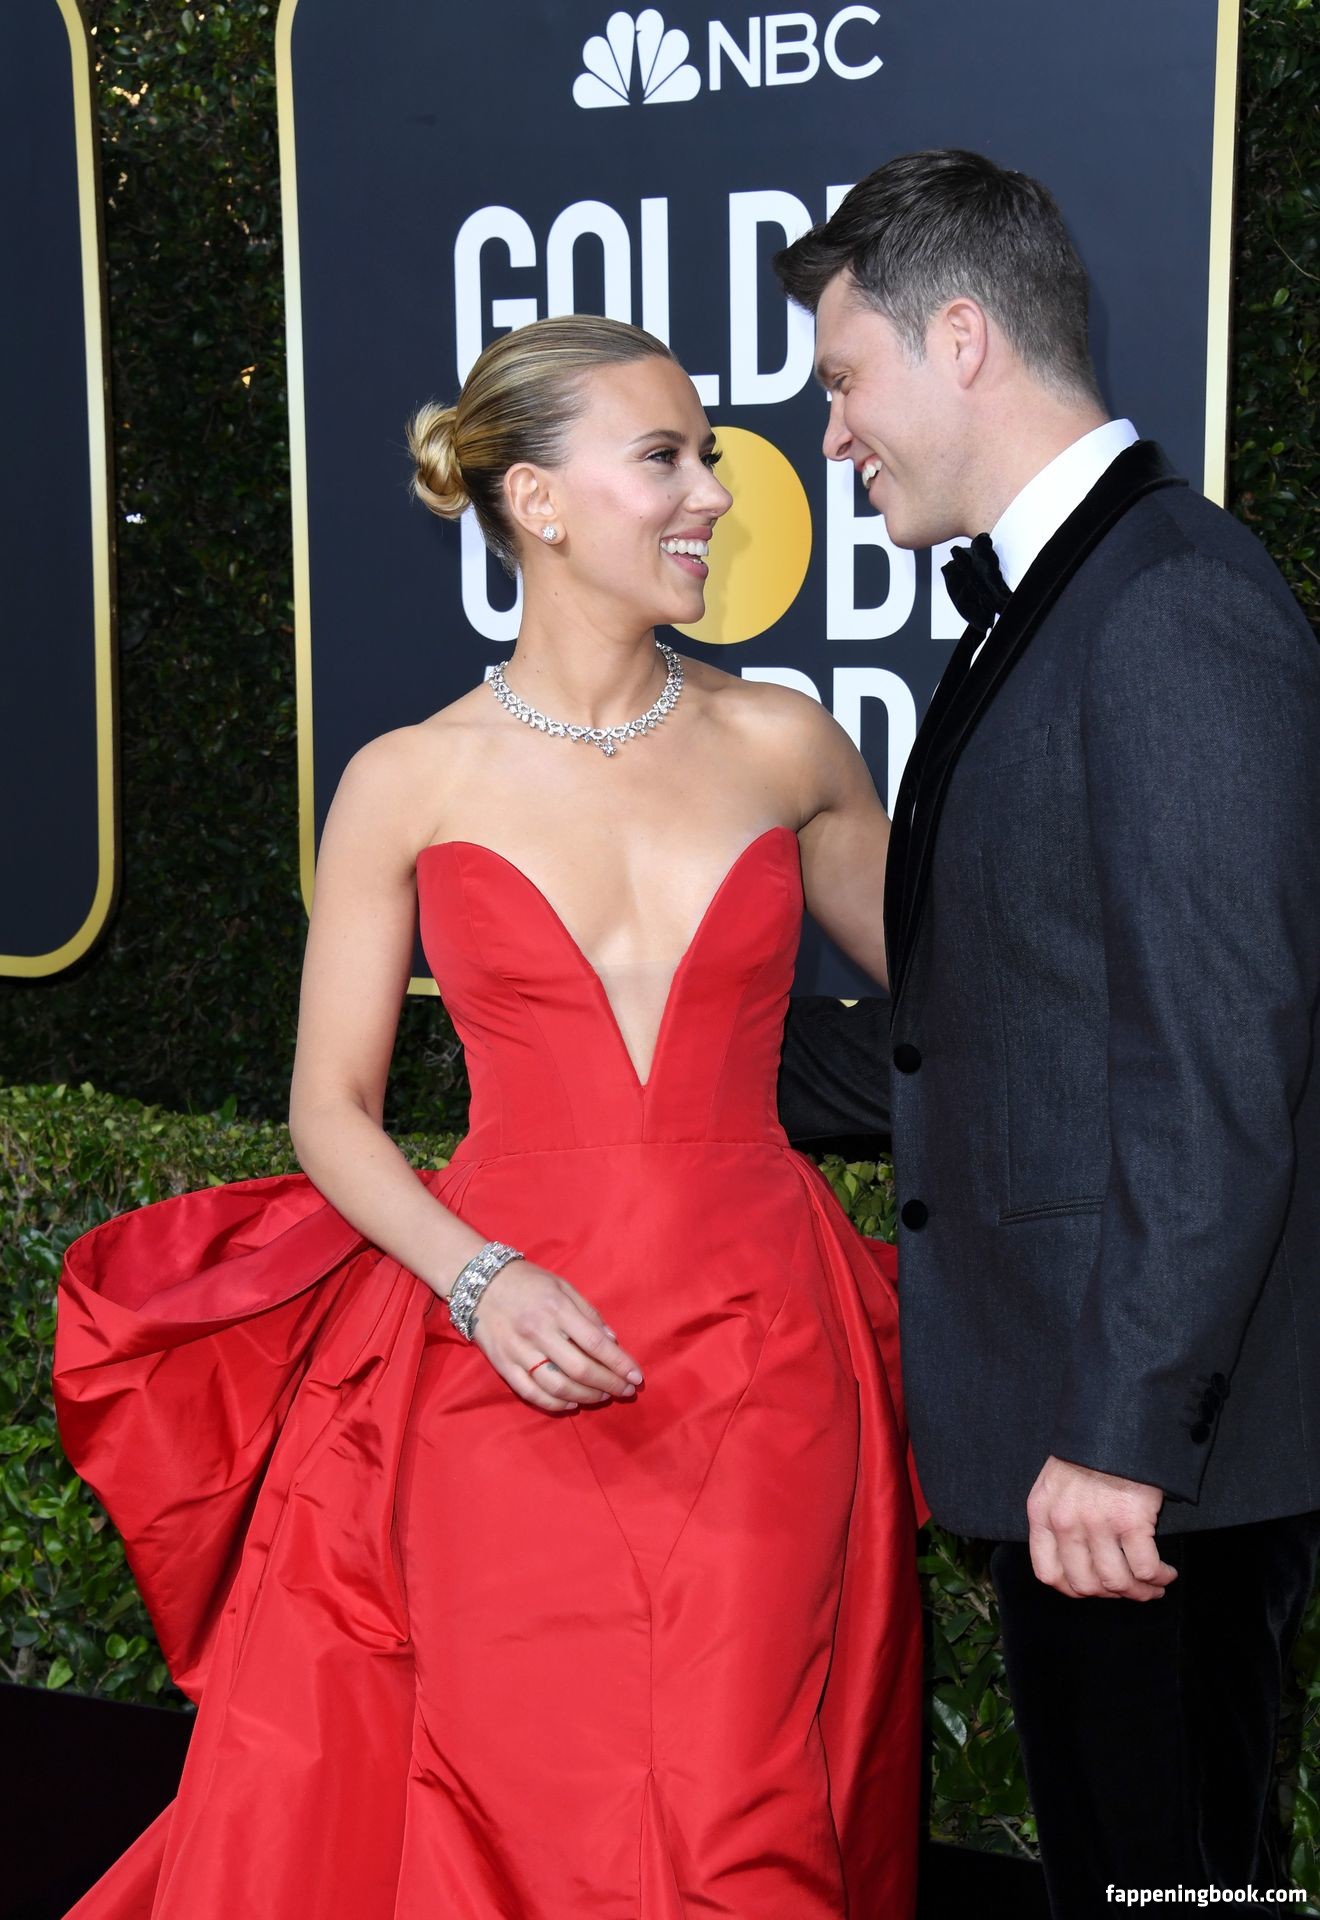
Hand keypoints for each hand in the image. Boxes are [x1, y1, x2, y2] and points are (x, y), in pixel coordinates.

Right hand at [465, 1261, 644, 1413]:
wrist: (480, 1283)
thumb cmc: (528, 1282)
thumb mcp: (563, 1286)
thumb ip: (589, 1313)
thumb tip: (613, 1342)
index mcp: (557, 1308)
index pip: (595, 1343)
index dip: (619, 1364)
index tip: (637, 1377)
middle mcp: (538, 1331)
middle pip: (580, 1368)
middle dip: (608, 1384)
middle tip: (625, 1391)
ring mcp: (519, 1351)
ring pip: (557, 1385)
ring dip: (586, 1396)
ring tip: (603, 1397)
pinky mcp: (503, 1365)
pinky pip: (532, 1392)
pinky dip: (554, 1403)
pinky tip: (572, 1403)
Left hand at [1026, 1455, 1176, 1601]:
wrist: (1113, 1424)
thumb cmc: (1087, 1452)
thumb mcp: (1054, 1483)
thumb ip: (1057, 1518)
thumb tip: (1076, 1557)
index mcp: (1042, 1514)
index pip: (1048, 1573)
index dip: (1074, 1589)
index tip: (1094, 1589)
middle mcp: (1066, 1524)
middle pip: (1085, 1585)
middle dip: (1111, 1595)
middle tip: (1129, 1590)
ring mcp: (1097, 1524)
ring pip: (1116, 1582)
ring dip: (1139, 1592)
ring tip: (1153, 1587)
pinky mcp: (1131, 1520)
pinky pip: (1145, 1568)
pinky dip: (1158, 1578)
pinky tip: (1165, 1573)